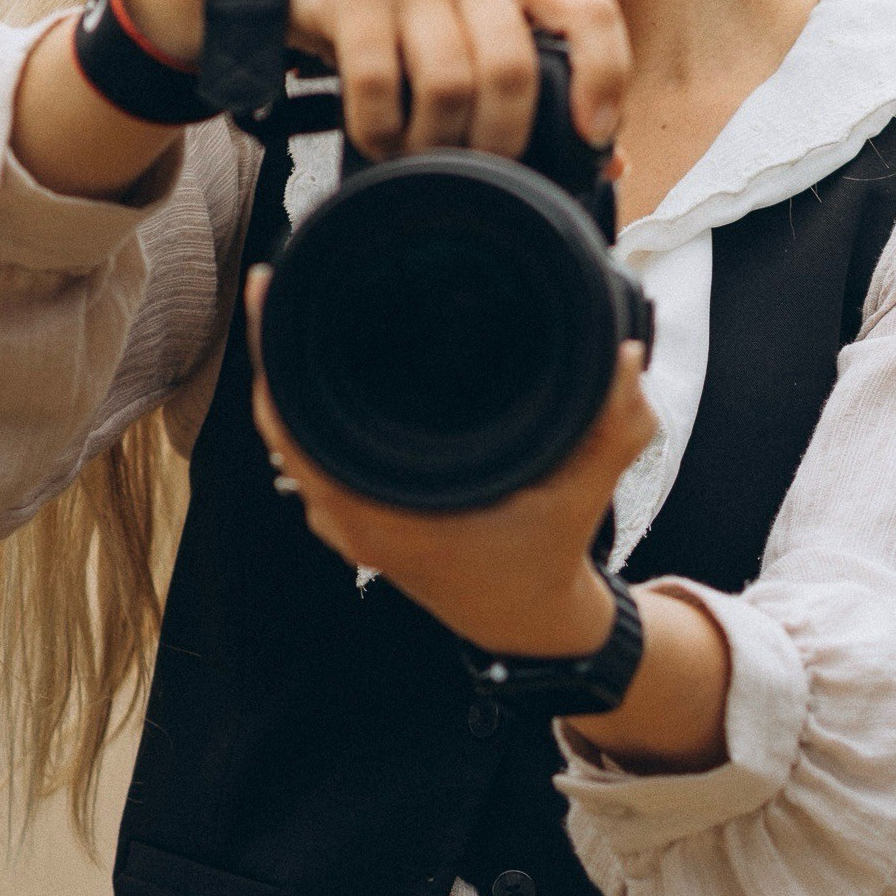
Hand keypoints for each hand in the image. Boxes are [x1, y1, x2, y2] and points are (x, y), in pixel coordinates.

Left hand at [245, 265, 656, 656]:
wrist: (526, 621)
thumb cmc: (544, 557)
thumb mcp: (584, 492)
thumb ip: (613, 427)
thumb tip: (624, 353)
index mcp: (388, 513)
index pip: (299, 428)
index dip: (277, 361)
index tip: (272, 296)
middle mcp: (351, 516)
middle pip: (280, 418)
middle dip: (274, 346)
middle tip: (275, 275)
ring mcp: (343, 517)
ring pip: (288, 433)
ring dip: (285, 372)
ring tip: (283, 299)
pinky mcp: (351, 511)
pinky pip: (306, 448)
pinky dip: (301, 403)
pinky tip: (308, 356)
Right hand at [283, 0, 629, 161]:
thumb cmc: (411, 9)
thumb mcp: (478, 24)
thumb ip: (538, 76)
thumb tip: (607, 157)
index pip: (590, 13)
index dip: (604, 79)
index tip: (594, 135)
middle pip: (512, 69)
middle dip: (500, 138)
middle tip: (482, 166)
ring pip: (448, 86)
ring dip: (436, 142)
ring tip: (424, 152)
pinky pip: (379, 88)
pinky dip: (383, 133)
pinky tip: (382, 137)